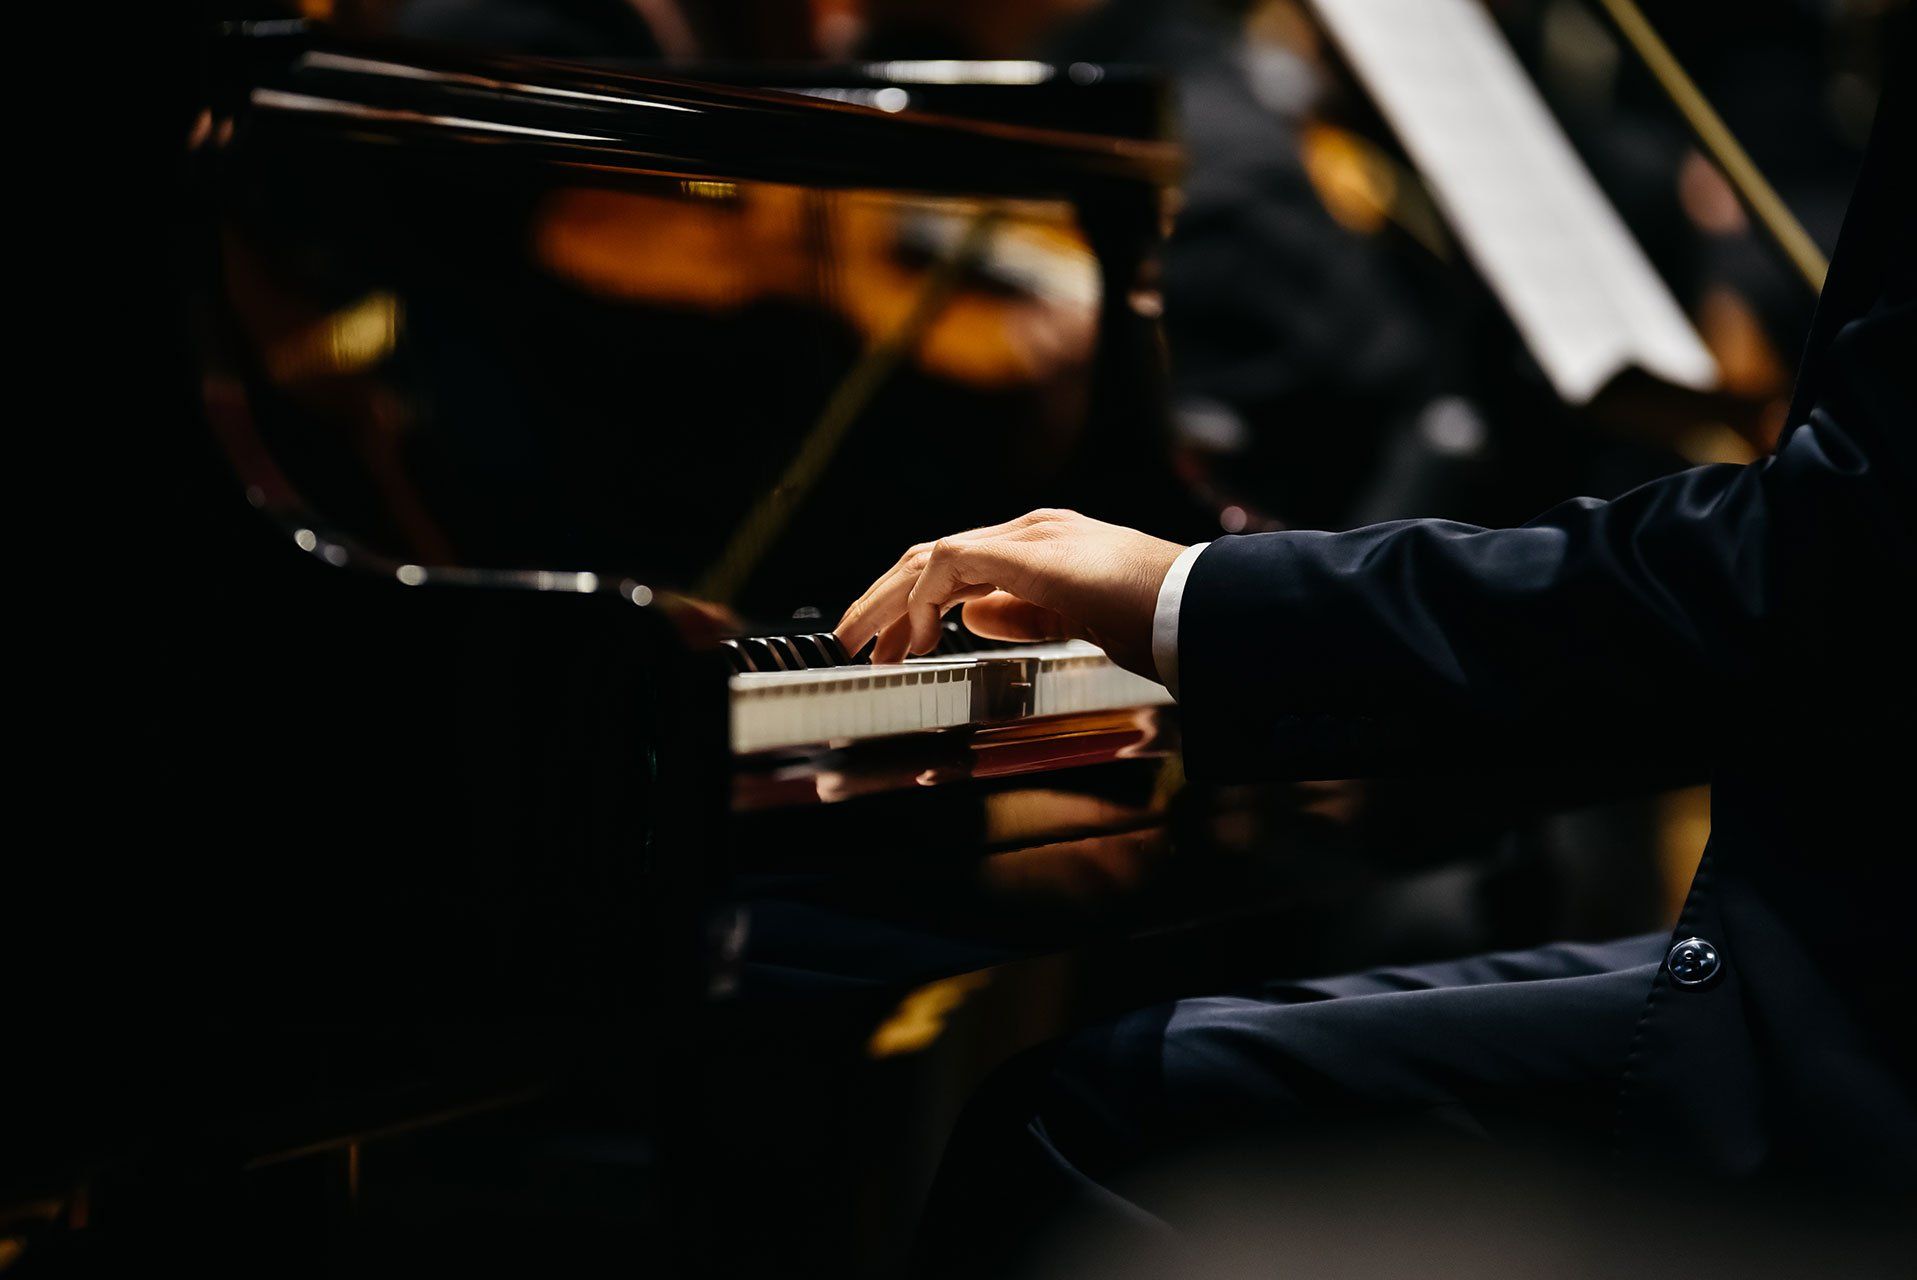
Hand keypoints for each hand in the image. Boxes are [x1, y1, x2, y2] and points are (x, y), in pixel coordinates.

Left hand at [835, 509, 1185, 676]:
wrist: (1200, 609)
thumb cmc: (1159, 621)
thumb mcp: (1079, 622)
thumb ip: (1024, 616)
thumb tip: (970, 617)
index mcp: (1044, 547)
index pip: (960, 567)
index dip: (915, 604)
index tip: (893, 647)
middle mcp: (1031, 532)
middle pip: (934, 558)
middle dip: (884, 599)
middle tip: (851, 639)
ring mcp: (1030, 536)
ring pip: (932, 558)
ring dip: (888, 601)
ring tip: (859, 642)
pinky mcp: (1028, 552)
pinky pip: (951, 564)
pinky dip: (923, 601)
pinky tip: (915, 639)